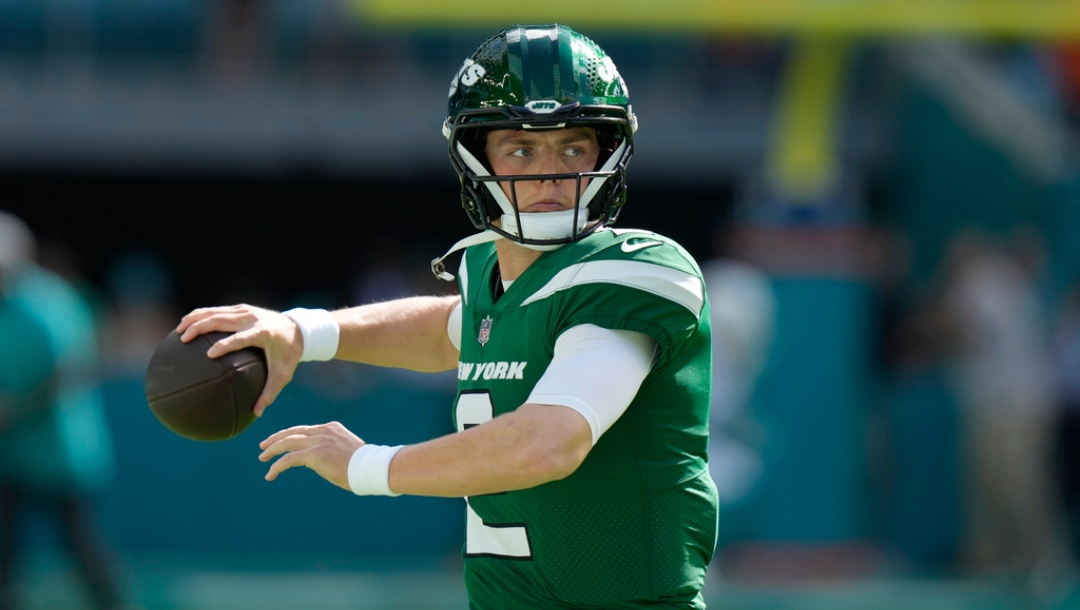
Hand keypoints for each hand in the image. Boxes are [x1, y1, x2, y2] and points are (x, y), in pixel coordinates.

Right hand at [176, 304, 302, 415]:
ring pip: (216, 311)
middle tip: (183, 339)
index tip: (209, 355)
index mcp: (262, 333)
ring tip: (179, 330)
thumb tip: (256, 414)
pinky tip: (188, 323)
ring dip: (195, 318)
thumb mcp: (283, 375)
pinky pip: (218, 310)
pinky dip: (202, 315)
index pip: (240, 338)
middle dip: (200, 327)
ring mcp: (246, 311)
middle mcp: (252, 319)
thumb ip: (269, 393)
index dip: (224, 345)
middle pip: (222, 320)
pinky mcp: (242, 308)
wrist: (299, 329)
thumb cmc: (289, 355)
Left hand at [258, 422, 362, 490]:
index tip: (281, 441)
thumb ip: (333, 449)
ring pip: (287, 443)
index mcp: (331, 428)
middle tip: (264, 445)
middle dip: (276, 438)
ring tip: (262, 458)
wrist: (370, 467)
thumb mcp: (346, 450)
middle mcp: (323, 431)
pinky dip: (277, 466)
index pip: (305, 430)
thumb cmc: (363, 464)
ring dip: (272, 450)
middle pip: (292, 432)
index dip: (290, 435)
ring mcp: (318, 441)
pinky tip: (270, 474)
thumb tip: (324, 460)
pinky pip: (289, 459)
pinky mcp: (314, 454)